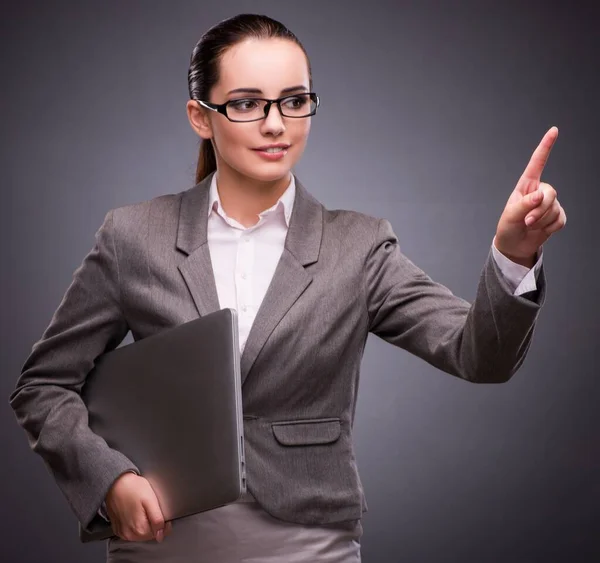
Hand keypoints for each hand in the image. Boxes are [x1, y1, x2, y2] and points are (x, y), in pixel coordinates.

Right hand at [105, 472, 172, 542]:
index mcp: (139, 529)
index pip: (158, 534)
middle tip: (151, 508)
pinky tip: (135, 513)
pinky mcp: (118, 528)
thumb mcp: (150, 500)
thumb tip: (161, 534)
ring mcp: (122, 532)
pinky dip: (135, 524)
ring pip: (140, 534)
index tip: (162, 513)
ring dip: (145, 524)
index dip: (164, 524)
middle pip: (149, 535)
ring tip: (142, 509)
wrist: (115, 482)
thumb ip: (157, 519)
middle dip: (153, 524)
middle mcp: (129, 534)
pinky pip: (131, 531)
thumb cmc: (132, 488)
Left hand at [494, 126, 566, 266]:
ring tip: (529, 225)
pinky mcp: (557, 216)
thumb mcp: (510, 215)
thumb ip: (524, 205)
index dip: (545, 146)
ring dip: (541, 221)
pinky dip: (549, 227)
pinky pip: (560, 219)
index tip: (554, 131)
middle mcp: (539, 192)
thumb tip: (539, 196)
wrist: (515, 245)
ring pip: (555, 208)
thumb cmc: (508, 227)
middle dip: (540, 209)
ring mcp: (549, 204)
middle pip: (551, 192)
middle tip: (527, 221)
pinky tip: (540, 229)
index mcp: (526, 186)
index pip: (537, 163)